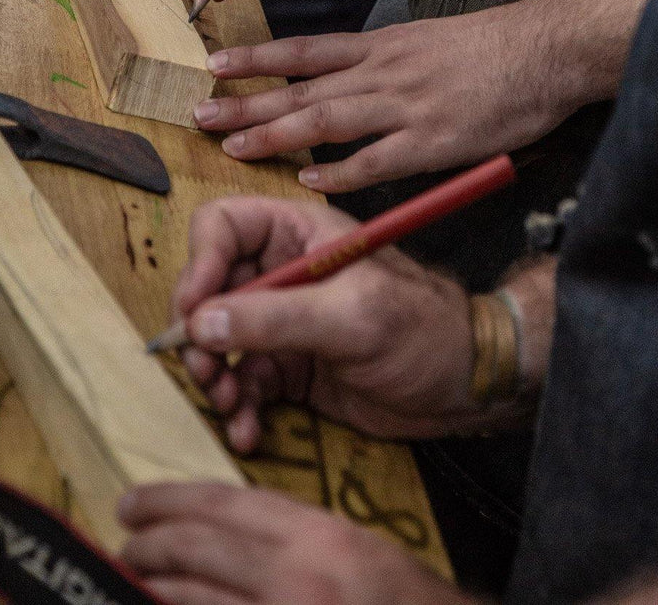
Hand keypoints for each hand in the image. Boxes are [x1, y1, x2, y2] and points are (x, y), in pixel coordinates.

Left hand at [118, 484, 463, 604]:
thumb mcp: (353, 554)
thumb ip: (291, 542)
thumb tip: (222, 541)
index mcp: (317, 539)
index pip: (223, 505)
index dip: (170, 500)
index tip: (136, 502)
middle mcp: (296, 582)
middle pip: (197, 550)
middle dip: (150, 542)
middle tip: (124, 538)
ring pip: (192, 601)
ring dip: (152, 587)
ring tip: (132, 574)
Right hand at [169, 196, 477, 450]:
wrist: (463, 385)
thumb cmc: (421, 329)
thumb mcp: (349, 317)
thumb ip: (273, 318)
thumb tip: (199, 323)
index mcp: (298, 233)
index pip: (222, 226)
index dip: (199, 264)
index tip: (193, 312)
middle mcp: (281, 271)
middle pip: (209, 288)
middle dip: (200, 333)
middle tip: (206, 372)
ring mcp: (282, 320)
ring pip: (219, 341)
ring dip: (215, 376)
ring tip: (229, 405)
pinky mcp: (288, 366)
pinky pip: (243, 382)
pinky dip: (238, 408)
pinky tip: (248, 431)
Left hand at [195, 10, 550, 193]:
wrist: (545, 48)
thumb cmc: (490, 48)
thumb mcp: (425, 42)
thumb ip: (383, 65)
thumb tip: (346, 85)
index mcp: (381, 47)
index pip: (305, 51)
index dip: (257, 59)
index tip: (215, 65)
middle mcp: (384, 72)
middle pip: (302, 88)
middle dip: (248, 102)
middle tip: (199, 114)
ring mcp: (407, 105)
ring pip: (328, 120)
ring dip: (277, 134)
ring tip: (234, 147)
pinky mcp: (435, 140)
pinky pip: (380, 160)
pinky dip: (344, 172)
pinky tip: (312, 182)